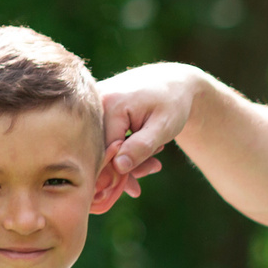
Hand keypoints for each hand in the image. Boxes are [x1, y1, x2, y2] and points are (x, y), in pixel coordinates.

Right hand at [98, 62, 207, 201]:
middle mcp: (94, 102)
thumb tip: (119, 168)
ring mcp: (93, 107)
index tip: (139, 184)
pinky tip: (146, 153)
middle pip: (101, 150)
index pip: (105, 151)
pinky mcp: (96, 113)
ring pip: (104, 147)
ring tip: (155, 157)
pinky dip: (124, 151)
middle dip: (127, 168)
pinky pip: (105, 140)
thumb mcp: (163, 127)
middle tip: (155, 168)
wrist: (174, 83)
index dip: (120, 173)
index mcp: (109, 104)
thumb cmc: (173, 103)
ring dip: (129, 160)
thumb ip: (141, 147)